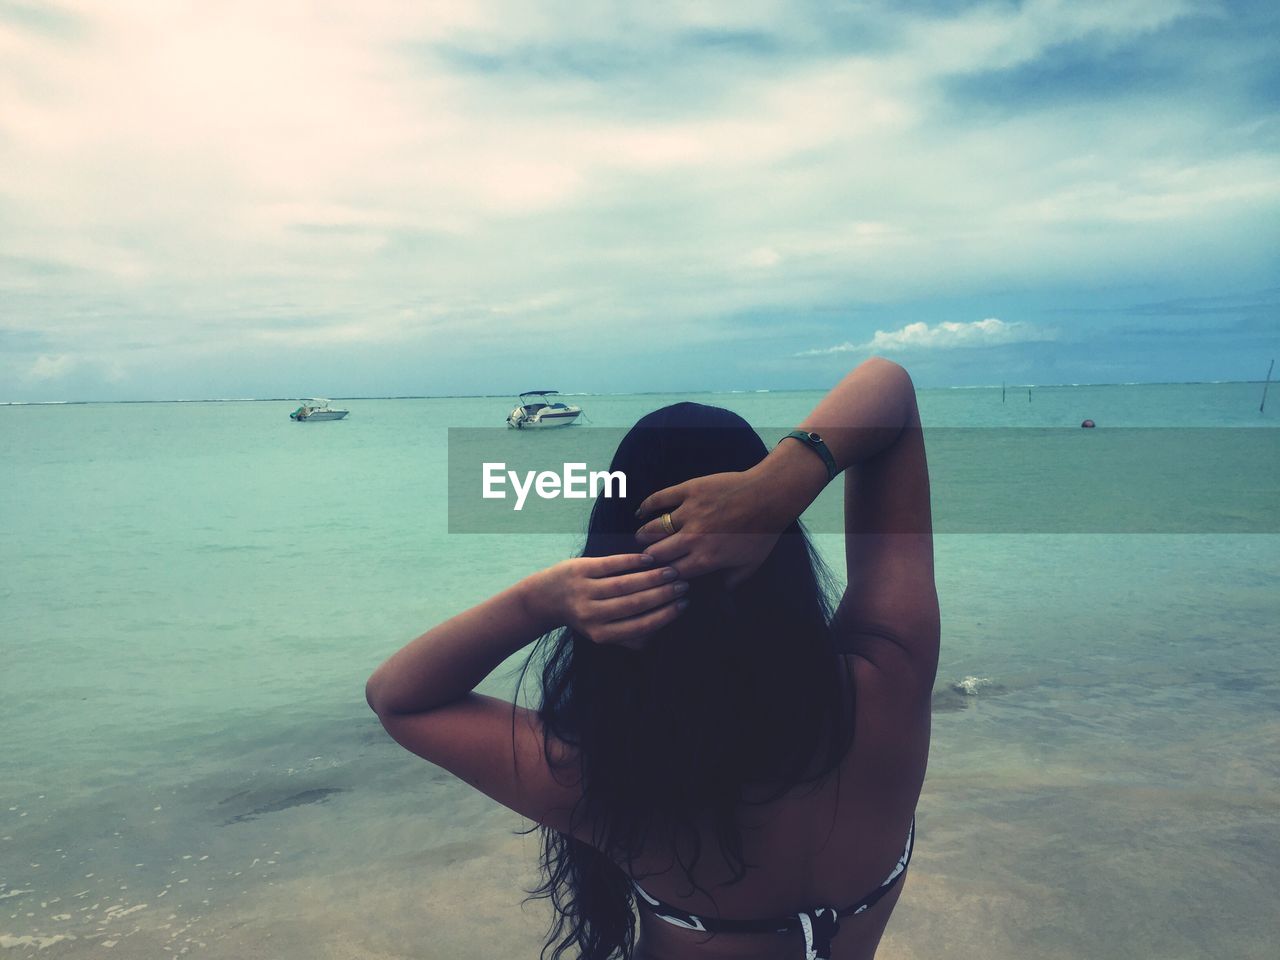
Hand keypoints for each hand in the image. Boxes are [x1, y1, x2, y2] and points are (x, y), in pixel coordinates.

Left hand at [531, 554, 688, 650]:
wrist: (545, 598)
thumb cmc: (582, 615)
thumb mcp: (601, 632)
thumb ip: (628, 637)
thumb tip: (660, 632)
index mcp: (600, 634)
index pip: (640, 626)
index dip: (665, 615)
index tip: (683, 605)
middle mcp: (591, 614)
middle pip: (635, 603)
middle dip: (663, 595)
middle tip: (683, 585)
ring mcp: (584, 590)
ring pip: (625, 584)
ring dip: (652, 577)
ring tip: (671, 572)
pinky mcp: (579, 569)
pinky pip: (611, 564)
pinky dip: (632, 561)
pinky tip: (649, 559)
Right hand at [634, 469, 789, 585]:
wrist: (769, 496)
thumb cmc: (763, 531)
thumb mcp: (751, 564)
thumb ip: (733, 581)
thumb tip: (720, 592)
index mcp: (706, 559)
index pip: (673, 573)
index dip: (663, 577)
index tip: (659, 576)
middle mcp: (693, 538)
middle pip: (657, 553)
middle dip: (649, 558)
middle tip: (646, 558)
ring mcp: (689, 513)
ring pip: (653, 528)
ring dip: (644, 535)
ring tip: (640, 538)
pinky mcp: (689, 491)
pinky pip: (660, 498)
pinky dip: (647, 505)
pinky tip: (640, 512)